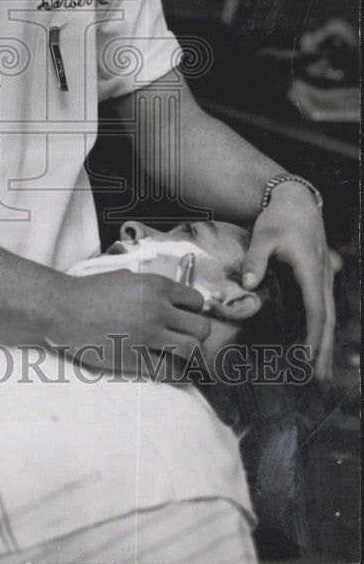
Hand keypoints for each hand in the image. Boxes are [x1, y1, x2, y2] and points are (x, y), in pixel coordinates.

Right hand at [44, 270, 209, 374]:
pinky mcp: (136, 358)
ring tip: (184, 357)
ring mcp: (148, 335)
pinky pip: (169, 371)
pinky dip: (176, 374)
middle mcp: (157, 309)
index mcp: (155, 286)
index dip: (193, 311)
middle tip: (186, 339)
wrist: (63, 309)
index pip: (197, 301)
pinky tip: (174, 373)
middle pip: (201, 328)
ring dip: (191, 355)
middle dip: (197, 335)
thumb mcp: (125, 278)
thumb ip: (151, 288)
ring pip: (192, 350)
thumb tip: (170, 300)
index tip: (185, 318)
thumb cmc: (90, 291)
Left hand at [243, 182, 334, 379]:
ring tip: (322, 369)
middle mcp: (323, 277)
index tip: (309, 357)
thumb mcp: (264, 236)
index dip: (314, 335)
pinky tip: (317, 342)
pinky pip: (324, 307)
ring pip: (329, 315)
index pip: (316, 310)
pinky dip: (322, 328)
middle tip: (321, 377)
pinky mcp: (320, 277)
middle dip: (325, 349)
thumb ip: (256, 261)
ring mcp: (324, 277)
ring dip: (326, 342)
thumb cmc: (280, 218)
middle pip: (328, 319)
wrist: (297, 201)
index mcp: (311, 271)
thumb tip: (248, 284)